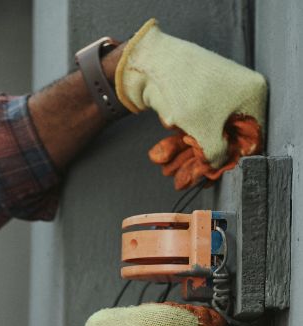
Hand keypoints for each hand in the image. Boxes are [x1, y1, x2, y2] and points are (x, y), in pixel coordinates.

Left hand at [116, 19, 266, 189]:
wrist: (154, 64)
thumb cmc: (186, 92)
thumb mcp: (205, 132)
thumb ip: (216, 154)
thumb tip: (218, 167)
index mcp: (253, 96)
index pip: (252, 137)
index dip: (232, 159)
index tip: (214, 175)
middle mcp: (239, 94)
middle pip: (226, 137)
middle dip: (203, 158)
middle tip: (186, 178)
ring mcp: (217, 95)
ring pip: (205, 133)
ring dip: (187, 155)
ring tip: (169, 170)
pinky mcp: (197, 98)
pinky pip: (193, 125)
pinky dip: (179, 141)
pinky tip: (164, 157)